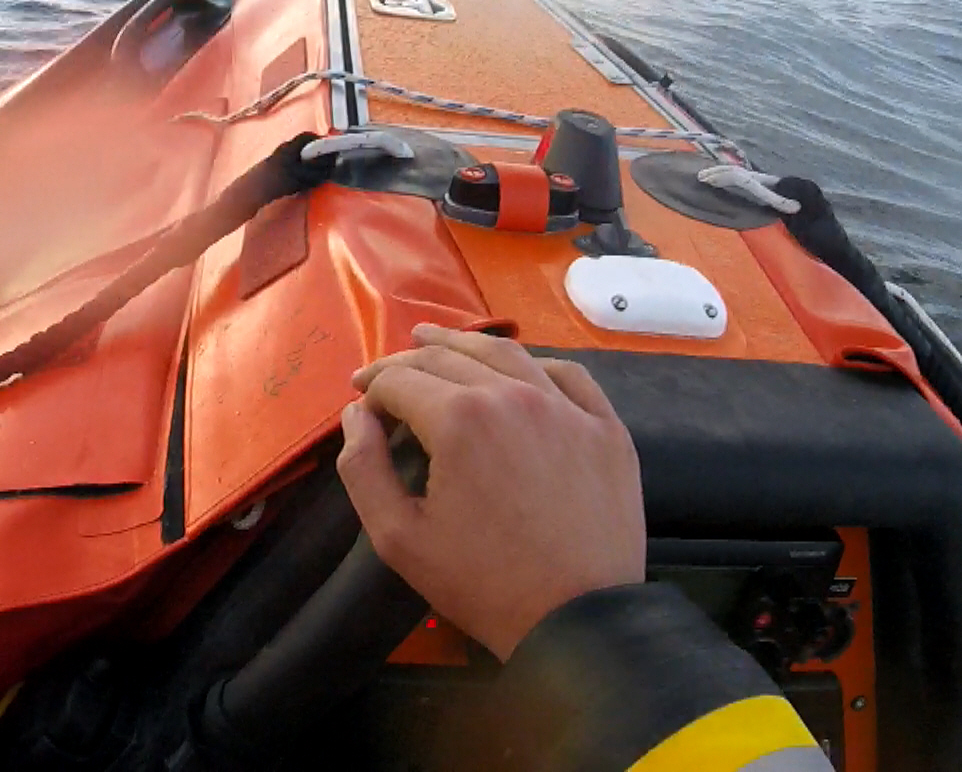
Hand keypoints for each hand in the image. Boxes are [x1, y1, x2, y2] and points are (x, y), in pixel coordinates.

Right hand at [338, 324, 645, 659]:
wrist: (579, 620)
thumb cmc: (481, 584)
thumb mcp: (397, 537)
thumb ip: (363, 467)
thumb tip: (356, 415)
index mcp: (458, 419)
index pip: (399, 380)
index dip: (372, 387)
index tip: (361, 403)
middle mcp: (513, 395)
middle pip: (448, 357)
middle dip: (407, 361)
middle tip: (386, 373)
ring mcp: (567, 408)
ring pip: (507, 355)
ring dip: (464, 345)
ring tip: (437, 341)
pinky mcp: (606, 429)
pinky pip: (569, 376)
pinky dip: (535, 364)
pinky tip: (520, 371)